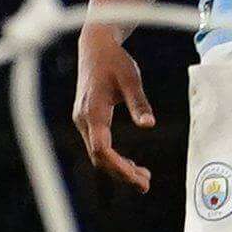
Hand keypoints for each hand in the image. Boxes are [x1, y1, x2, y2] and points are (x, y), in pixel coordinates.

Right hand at [69, 26, 158, 191]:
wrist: (95, 46)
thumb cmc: (114, 61)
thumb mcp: (131, 79)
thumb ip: (139, 102)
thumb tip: (149, 125)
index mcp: (93, 111)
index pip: (102, 149)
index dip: (118, 166)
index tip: (138, 178)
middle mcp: (83, 119)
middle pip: (99, 158)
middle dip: (122, 174)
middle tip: (146, 185)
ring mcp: (83, 120)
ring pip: (97, 155)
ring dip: (118, 168)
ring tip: (144, 178)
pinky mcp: (86, 120)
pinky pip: (98, 146)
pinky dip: (113, 159)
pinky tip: (131, 164)